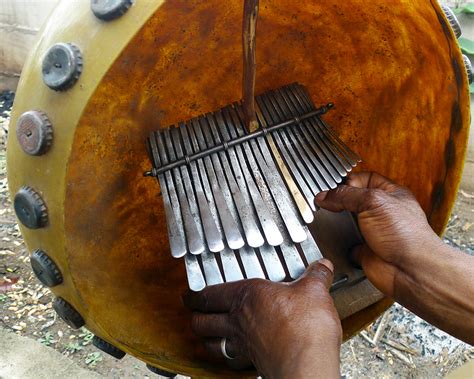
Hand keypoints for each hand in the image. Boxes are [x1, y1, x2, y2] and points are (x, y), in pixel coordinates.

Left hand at [184, 260, 341, 377]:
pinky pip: (233, 358)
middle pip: (203, 321)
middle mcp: (239, 321)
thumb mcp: (315, 291)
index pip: (209, 294)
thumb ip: (316, 276)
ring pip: (213, 342)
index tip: (189, 294)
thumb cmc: (304, 328)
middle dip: (196, 316)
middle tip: (195, 312)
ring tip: (209, 333)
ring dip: (208, 338)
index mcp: (247, 296)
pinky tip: (237, 352)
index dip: (195, 294)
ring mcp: (245, 345)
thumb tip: (321, 266)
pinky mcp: (255, 363)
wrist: (307, 366)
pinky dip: (230, 354)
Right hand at [316, 172, 473, 344]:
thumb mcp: (373, 202)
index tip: (332, 186)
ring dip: (338, 222)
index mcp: (390, 194)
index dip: (348, 180)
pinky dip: (340, 243)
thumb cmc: (406, 234)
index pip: (365, 178)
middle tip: (326, 201)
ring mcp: (373, 231)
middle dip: (340, 201)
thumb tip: (325, 196)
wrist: (410, 270)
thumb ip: (346, 195)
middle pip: (354, 200)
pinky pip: (347, 243)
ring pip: (348, 221)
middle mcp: (382, 211)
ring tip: (327, 218)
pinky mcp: (365, 250)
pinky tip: (336, 238)